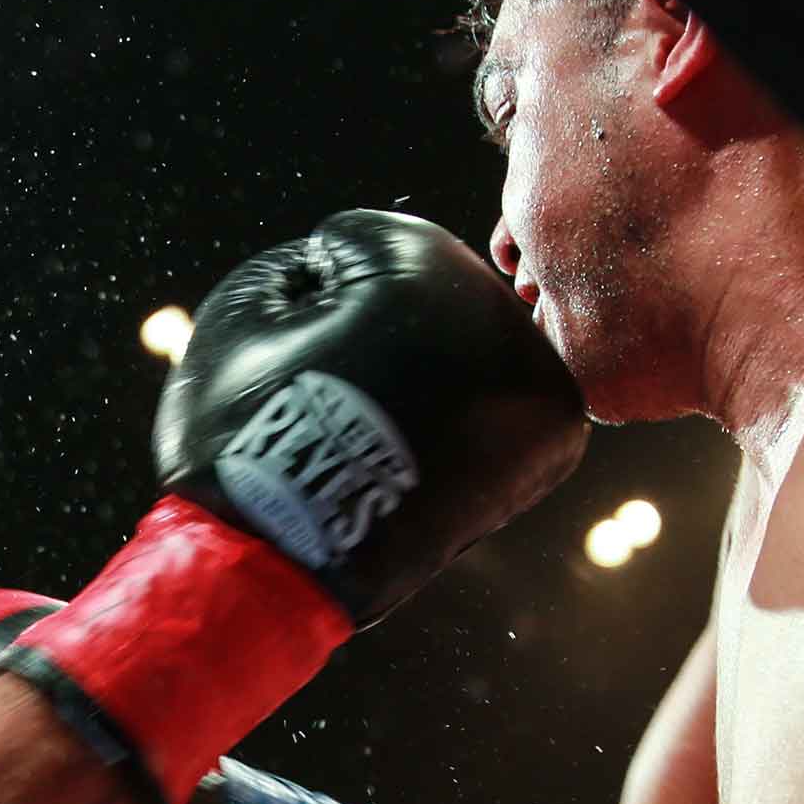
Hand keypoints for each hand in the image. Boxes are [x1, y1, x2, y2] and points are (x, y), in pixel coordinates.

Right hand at [156, 207, 585, 624]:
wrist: (287, 562)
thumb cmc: (249, 429)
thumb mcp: (249, 308)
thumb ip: (322, 261)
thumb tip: (378, 272)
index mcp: (419, 268)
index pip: (368, 240)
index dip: (316, 286)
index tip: (299, 346)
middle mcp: (496, 314)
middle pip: (433, 280)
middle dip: (386, 320)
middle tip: (342, 390)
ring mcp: (534, 377)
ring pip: (474, 333)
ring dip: (433, 361)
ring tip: (381, 423)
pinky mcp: (554, 436)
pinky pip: (506, 391)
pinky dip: (469, 408)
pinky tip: (420, 447)